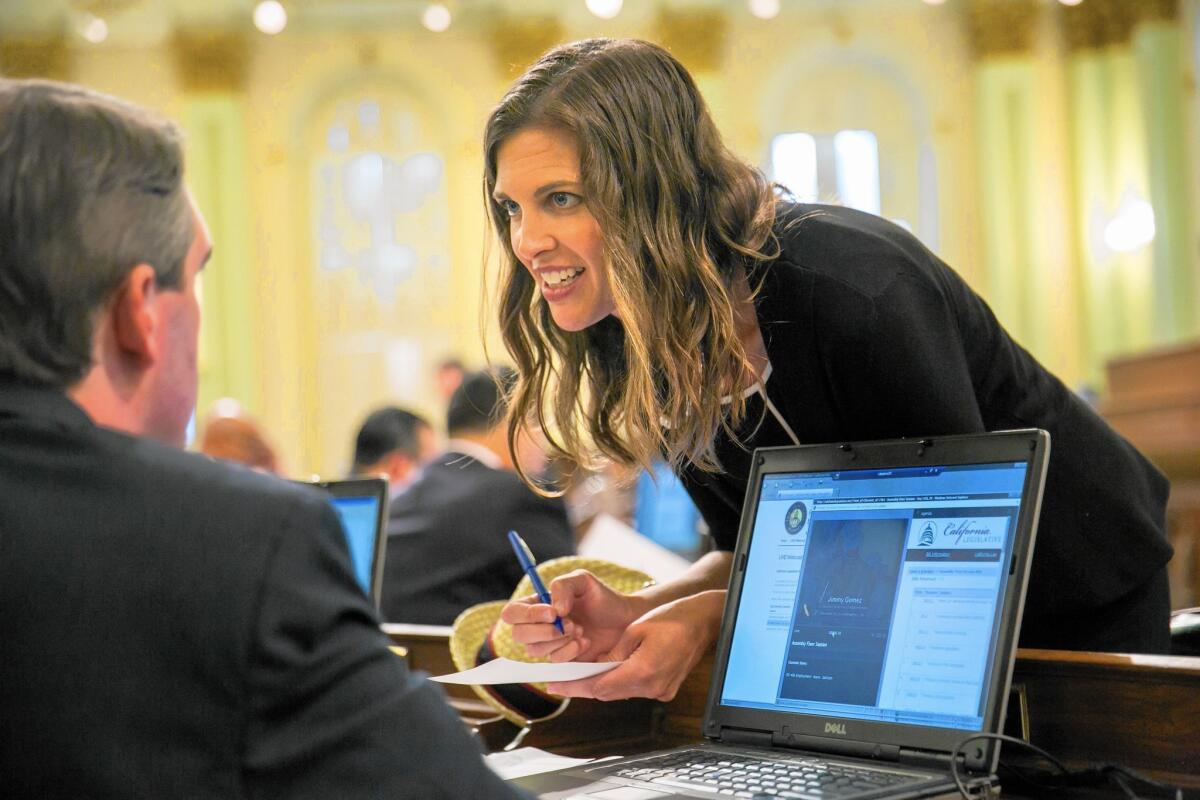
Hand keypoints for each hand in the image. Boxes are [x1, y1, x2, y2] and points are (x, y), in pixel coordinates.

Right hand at [500, 569, 647, 662]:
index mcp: (537, 605)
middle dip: (543, 631)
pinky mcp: (562, 662)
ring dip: (559, 640)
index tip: (552, 612)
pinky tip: (585, 641)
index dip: (527, 615)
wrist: (624, 621)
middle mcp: (538, 626)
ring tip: (580, 630)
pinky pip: (554, 662)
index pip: (512, 613)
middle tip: (570, 624)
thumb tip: (553, 610)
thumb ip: (563, 586)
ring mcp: (548, 646)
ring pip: (535, 651)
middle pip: (518, 635)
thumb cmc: (602, 598)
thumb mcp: (583, 581)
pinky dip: (570, 651)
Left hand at [545, 590, 725, 701]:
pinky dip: (620, 682)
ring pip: (621, 692)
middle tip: (561, 683)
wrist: (703, 622)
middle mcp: (652, 686)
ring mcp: (661, 690)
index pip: (600, 686)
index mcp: (643, 671)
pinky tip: (608, 672)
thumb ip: (614, 652)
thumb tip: (598, 666)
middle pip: (609, 693)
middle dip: (584, 687)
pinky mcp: (666, 689)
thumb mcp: (635, 630)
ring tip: (580, 675)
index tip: (556, 686)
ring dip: (602, 684)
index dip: (575, 687)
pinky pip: (635, 689)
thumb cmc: (673, 619)